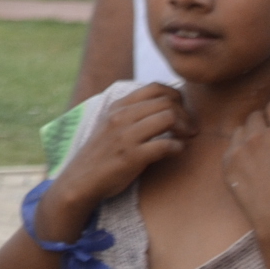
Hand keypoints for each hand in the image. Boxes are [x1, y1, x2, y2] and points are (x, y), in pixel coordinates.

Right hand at [48, 82, 195, 235]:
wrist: (80, 181)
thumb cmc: (100, 155)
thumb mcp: (110, 125)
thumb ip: (132, 113)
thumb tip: (165, 105)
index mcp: (117, 107)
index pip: (155, 87)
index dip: (176, 97)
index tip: (180, 111)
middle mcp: (121, 117)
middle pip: (166, 102)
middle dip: (185, 114)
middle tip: (189, 128)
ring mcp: (125, 137)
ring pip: (168, 117)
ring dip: (185, 128)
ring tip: (186, 138)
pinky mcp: (131, 157)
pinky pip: (165, 144)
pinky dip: (178, 147)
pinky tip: (176, 151)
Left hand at [224, 98, 269, 234]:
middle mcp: (260, 135)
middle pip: (255, 115)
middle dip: (263, 123)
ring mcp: (240, 148)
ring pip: (241, 129)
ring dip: (249, 135)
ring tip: (258, 153)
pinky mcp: (227, 162)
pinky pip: (231, 147)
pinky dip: (238, 152)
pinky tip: (248, 166)